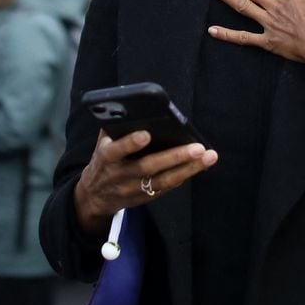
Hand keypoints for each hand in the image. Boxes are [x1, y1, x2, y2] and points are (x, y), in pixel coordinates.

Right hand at [74, 130, 217, 237]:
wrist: (96, 194)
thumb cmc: (106, 158)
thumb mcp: (103, 142)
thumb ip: (114, 126)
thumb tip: (132, 106)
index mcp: (107, 158)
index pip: (116, 151)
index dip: (129, 143)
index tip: (146, 134)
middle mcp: (120, 176)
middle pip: (148, 167)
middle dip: (174, 157)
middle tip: (197, 147)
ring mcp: (133, 189)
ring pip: (164, 180)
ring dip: (189, 169)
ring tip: (208, 156)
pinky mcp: (145, 198)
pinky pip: (167, 187)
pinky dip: (184, 175)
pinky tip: (200, 165)